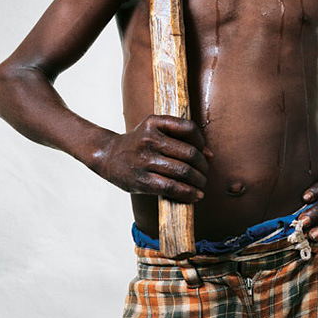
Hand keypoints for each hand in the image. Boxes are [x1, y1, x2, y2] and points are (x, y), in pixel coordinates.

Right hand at [94, 115, 208, 202]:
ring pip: (183, 171)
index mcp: (154, 122)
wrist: (107, 156)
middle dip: (203, 166)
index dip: (202, 142)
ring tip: (201, 185)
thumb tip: (210, 155)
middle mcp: (149, 139)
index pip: (188, 128)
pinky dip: (187, 193)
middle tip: (205, 173)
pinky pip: (171, 187)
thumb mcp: (154, 131)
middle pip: (189, 153)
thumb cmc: (138, 145)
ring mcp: (144, 160)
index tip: (205, 153)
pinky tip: (194, 195)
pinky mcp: (141, 180)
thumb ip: (179, 139)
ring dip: (198, 181)